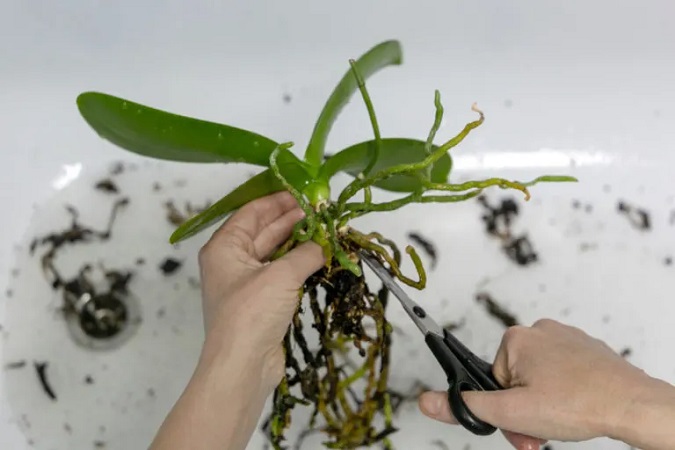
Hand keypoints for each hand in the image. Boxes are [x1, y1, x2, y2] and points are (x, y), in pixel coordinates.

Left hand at [151, 191, 324, 449]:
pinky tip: (322, 256)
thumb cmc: (250, 315)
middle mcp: (233, 261)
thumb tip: (330, 240)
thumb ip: (307, 253)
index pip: (252, 212)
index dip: (278, 200)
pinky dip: (301, 264)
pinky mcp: (263, 302)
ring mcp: (248, 283)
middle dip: (294, 220)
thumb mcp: (281, 276)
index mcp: (224, 247)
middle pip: (265, 231)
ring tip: (328, 229)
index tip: (305, 193)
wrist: (242, 367)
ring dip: (301, 242)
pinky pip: (283, 274)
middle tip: (324, 211)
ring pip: (277, 253)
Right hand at [418, 319, 654, 448]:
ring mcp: (565, 338)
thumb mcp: (512, 412)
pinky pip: (562, 374)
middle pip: (514, 380)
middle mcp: (539, 331)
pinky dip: (564, 394)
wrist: (632, 405)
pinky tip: (575, 407)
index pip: (491, 379)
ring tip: (560, 421)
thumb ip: (467, 406)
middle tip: (537, 431)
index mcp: (516, 339)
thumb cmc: (580, 403)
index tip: (515, 422)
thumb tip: (430, 401)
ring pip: (538, 379)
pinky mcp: (585, 349)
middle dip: (522, 411)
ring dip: (542, 405)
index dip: (501, 407)